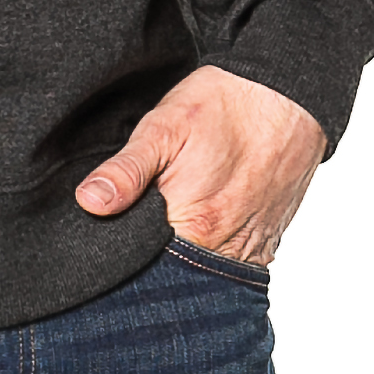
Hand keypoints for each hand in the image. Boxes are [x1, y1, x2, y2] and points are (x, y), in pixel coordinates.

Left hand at [74, 65, 326, 264]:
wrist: (284, 93)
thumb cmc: (222, 105)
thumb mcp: (163, 127)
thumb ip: (126, 170)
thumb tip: (89, 203)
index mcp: (194, 226)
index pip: (145, 272)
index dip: (123, 263)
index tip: (107, 250)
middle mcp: (227, 248)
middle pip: (179, 280)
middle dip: (153, 270)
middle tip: (138, 238)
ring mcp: (252, 248)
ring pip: (207, 276)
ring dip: (186, 267)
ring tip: (166, 240)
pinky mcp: (268, 240)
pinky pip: (235, 267)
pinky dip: (214, 260)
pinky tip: (197, 239)